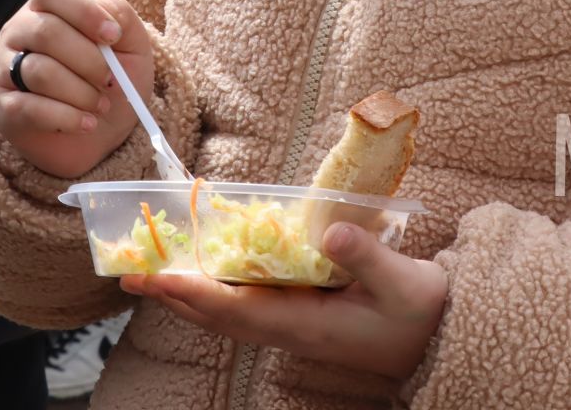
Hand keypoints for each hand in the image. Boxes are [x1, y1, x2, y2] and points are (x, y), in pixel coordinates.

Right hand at [0, 0, 155, 179]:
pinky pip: (30, 108)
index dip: (84, 10)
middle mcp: (19, 32)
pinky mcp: (4, 107)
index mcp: (48, 8)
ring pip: (39, 72)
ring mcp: (5, 69)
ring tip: (100, 106)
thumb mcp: (131, 45)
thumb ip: (122, 17)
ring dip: (81, 93)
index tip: (113, 36)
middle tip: (111, 80)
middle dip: (89, 60)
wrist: (102, 133)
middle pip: (46, 32)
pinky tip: (86, 123)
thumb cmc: (113, 80)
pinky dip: (67, 118)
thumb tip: (105, 14)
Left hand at [122, 222, 447, 381]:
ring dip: (189, 296)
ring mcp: (294, 327)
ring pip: (228, 315)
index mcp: (307, 326)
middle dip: (175, 296)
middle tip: (131, 274)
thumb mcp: (403, 283)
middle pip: (218, 317)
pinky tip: (206, 275)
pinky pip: (246, 308)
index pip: (236, 311)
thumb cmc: (421, 310)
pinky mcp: (301, 317)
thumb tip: (331, 232)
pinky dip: (216, 293)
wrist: (439, 338)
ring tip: (153, 275)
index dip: (193, 294)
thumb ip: (368, 257)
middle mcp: (291, 331)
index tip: (156, 279)